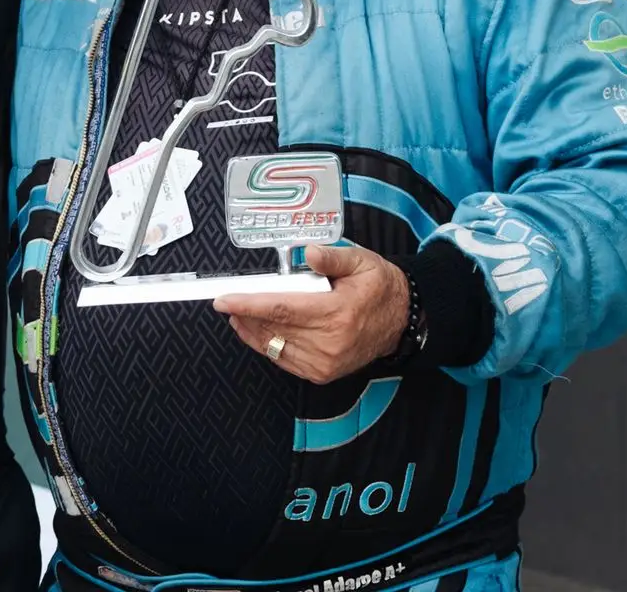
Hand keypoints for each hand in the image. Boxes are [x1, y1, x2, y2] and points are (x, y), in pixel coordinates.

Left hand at [214, 244, 410, 383]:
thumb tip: (310, 253)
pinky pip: (284, 359)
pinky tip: (255, 331)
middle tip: (226, 301)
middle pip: (273, 327)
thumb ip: (332, 256)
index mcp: (337, 313)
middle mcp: (329, 342)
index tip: (224, 300)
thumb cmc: (380, 288)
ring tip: (237, 314)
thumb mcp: (361, 262)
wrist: (402, 320)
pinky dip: (266, 344)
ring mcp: (325, 362)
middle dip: (245, 314)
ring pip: (274, 346)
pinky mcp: (322, 373)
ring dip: (251, 330)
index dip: (248, 304)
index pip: (282, 308)